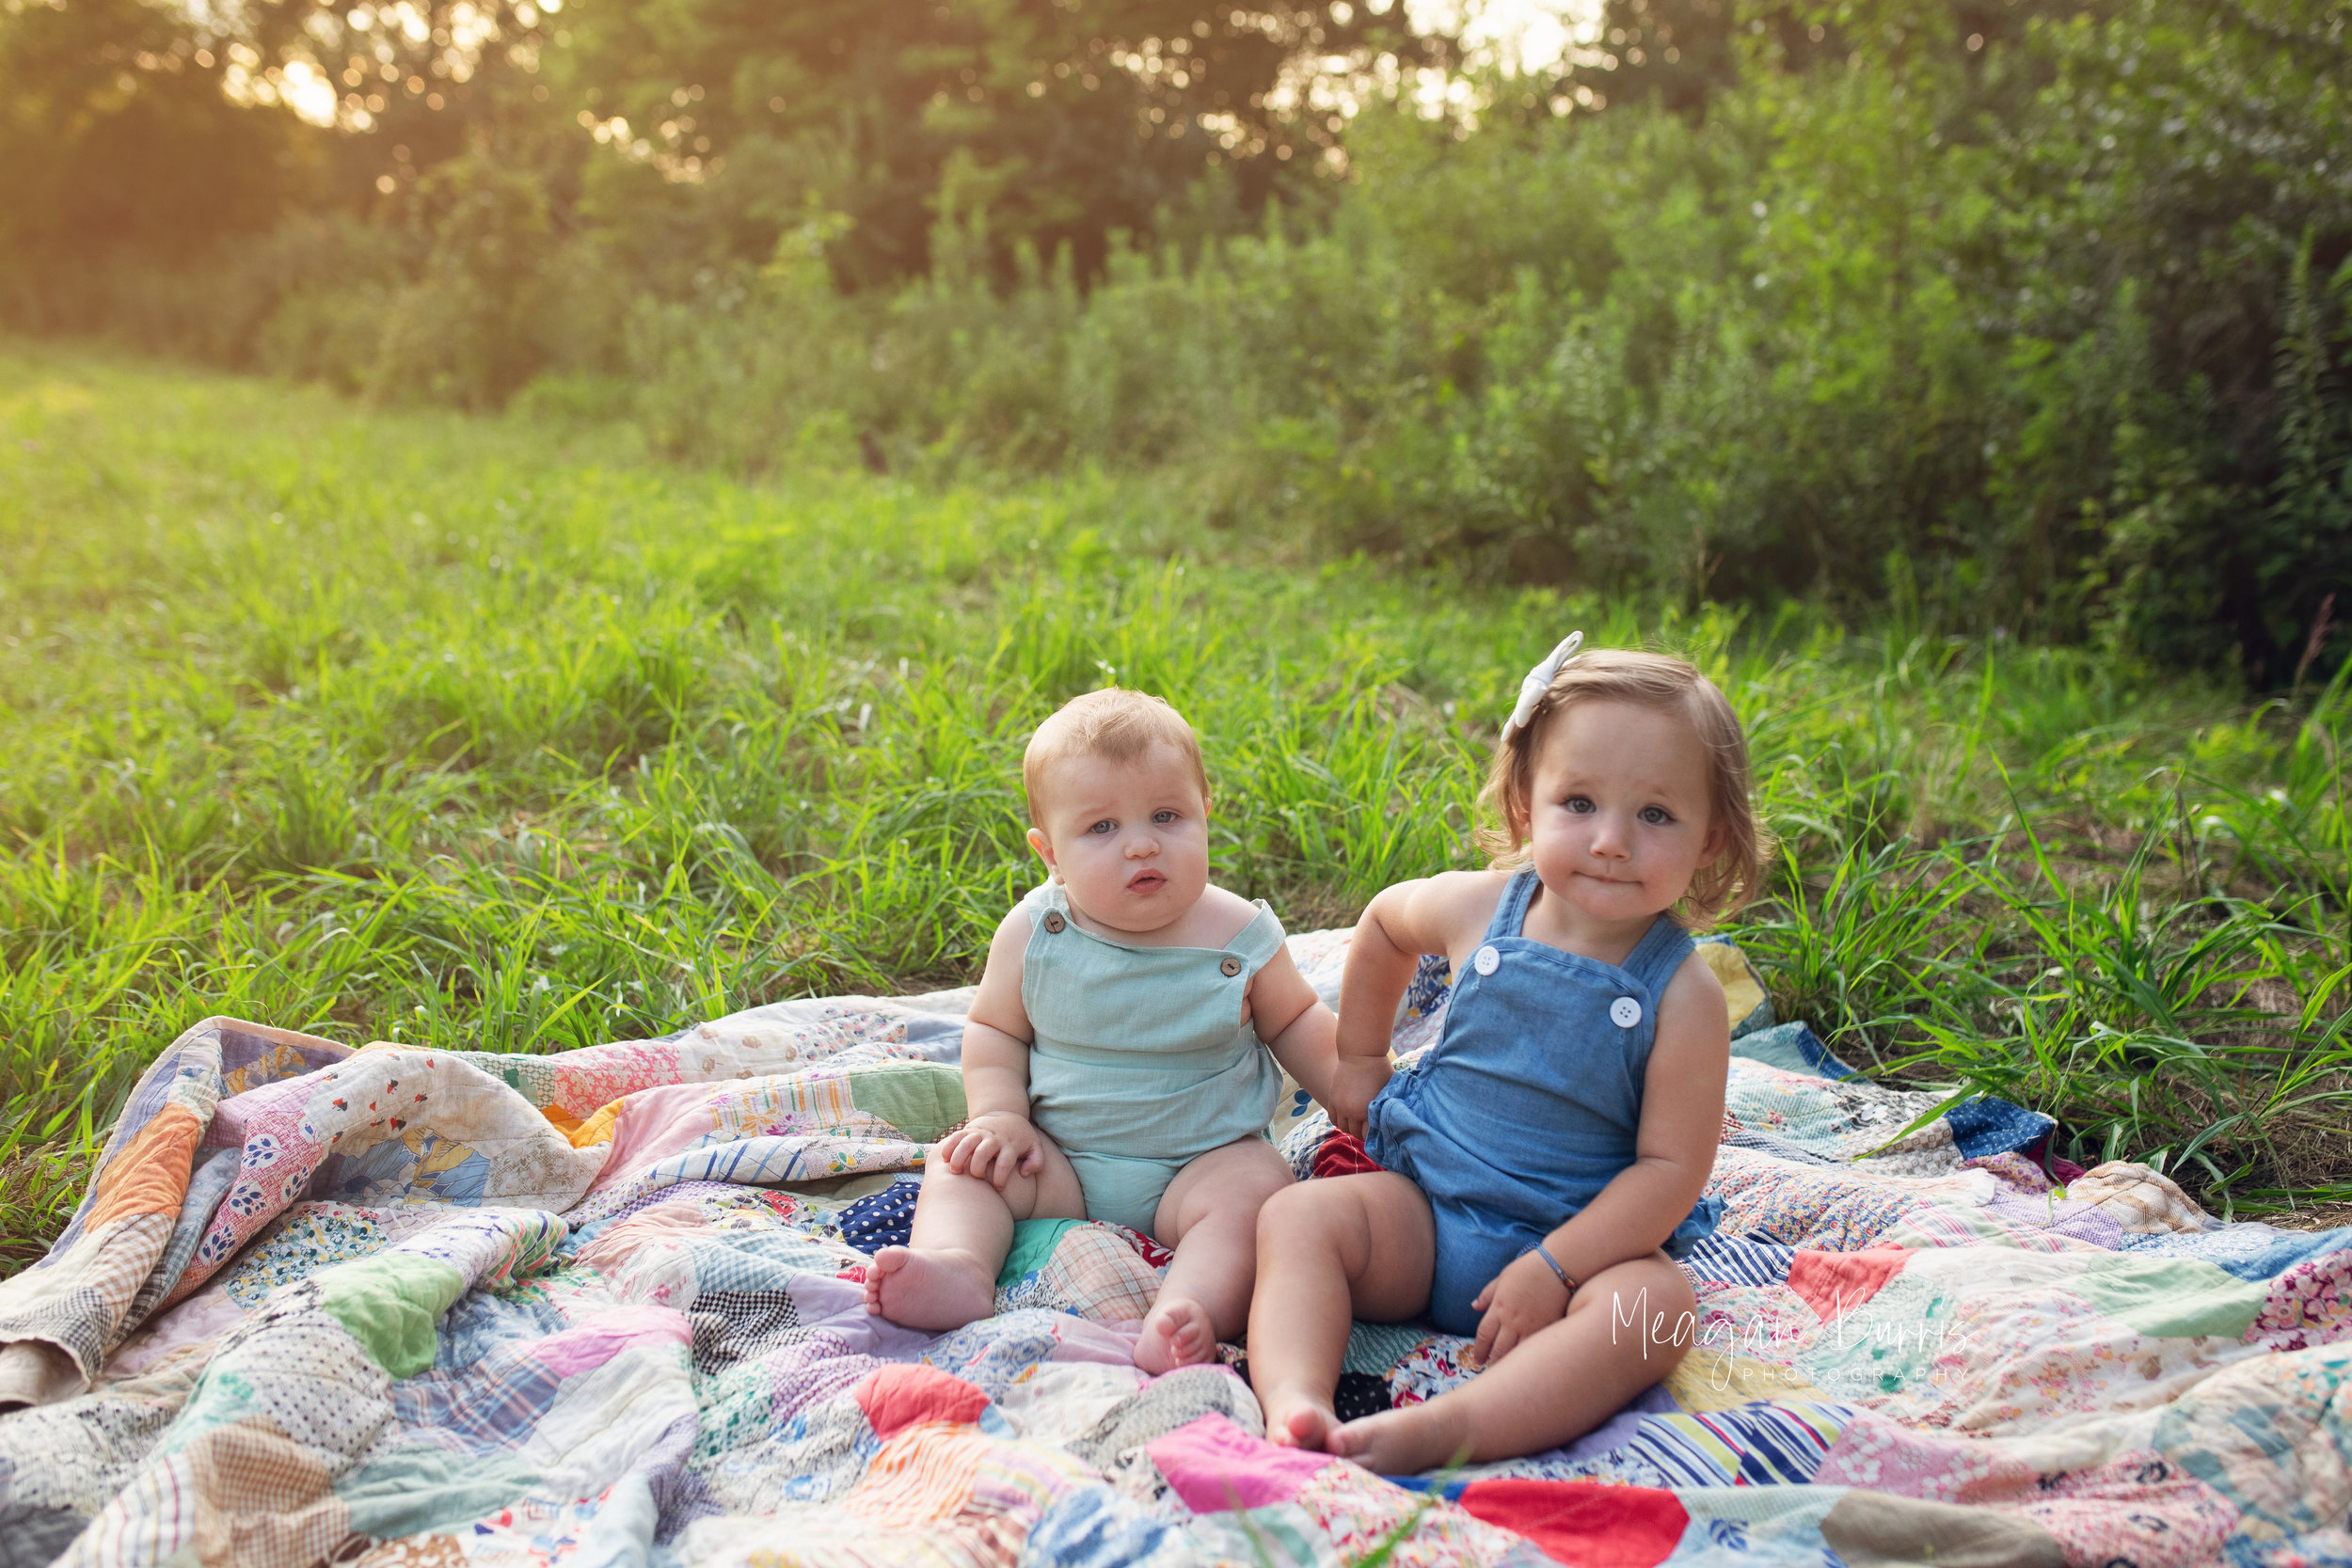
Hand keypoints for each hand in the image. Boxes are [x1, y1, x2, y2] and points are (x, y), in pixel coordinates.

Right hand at [935, 1111, 1042, 1189]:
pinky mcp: (970, 1129)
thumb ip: (1036, 1162)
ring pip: (967, 1143)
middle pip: (983, 1153)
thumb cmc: (1021, 1139)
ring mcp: (981, 1133)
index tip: (998, 1187)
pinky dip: (949, 1146)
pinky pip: (956, 1136)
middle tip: (977, 1179)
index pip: (1005, 1163)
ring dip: (959, 1157)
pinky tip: (944, 1159)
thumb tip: (1024, 1173)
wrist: (1008, 1115)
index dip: (1000, 1178)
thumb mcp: (1035, 1147)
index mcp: (1010, 1145)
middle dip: (977, 1169)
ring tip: (955, 1172)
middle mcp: (994, 1139)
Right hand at [1324, 1055, 1392, 1140]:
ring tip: (1358, 1122)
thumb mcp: (1390, 1090)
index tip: (1379, 1131)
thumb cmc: (1381, 1071)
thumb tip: (1396, 1120)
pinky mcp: (1332, 1099)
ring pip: (1343, 1128)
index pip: (1369, 1135)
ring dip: (1351, 1127)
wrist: (1361, 1053)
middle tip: (1369, 1128)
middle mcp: (1352, 1111)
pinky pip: (1333, 1119)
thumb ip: (1389, 1106)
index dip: (1375, 1135)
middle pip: (1355, 1133)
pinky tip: (1348, 1116)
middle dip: (1363, 1133)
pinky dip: (1340, 1120)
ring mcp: (1340, 1105)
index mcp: (1368, 1110)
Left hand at [1466, 1250, 1572, 1369]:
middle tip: (1490, 1370)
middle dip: (1492, 1362)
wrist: (1557, 1267)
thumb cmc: (1528, 1269)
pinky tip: (1528, 1363)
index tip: (1478, 1359)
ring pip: (1517, 1353)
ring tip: (1507, 1372)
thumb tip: (1474, 1306)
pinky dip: (1529, 1357)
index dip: (1479, 1350)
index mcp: (1499, 1307)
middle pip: (1498, 1349)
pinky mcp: (1548, 1328)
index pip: (1484, 1335)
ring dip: (1509, 1363)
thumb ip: (1487, 1294)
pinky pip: (1536, 1347)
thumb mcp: (1502, 1277)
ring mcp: (1531, 1326)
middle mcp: (1512, 1321)